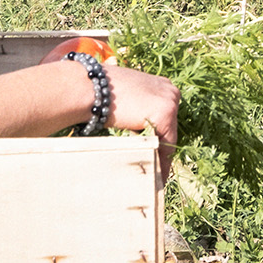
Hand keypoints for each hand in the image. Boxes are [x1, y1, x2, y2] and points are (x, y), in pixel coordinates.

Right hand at [101, 64, 180, 178]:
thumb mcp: (128, 97)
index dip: (161, 139)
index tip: (158, 155)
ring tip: (156, 177)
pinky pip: (167, 145)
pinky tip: (157, 175)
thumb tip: (140, 126)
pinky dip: (162, 161)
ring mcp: (170, 101)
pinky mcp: (165, 114)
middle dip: (162, 149)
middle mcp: (171, 91)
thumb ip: (139, 108)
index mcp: (162, 85)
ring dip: (161, 157)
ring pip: (169, 137)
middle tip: (158, 172)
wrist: (92, 88)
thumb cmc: (102, 93)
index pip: (165, 119)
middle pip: (170, 128)